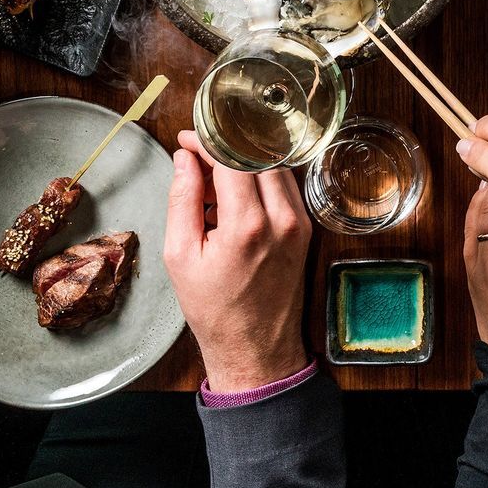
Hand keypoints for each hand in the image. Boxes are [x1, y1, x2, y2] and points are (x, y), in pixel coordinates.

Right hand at [164, 130, 311, 393]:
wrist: (255, 348)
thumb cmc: (213, 309)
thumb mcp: (180, 255)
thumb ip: (183, 199)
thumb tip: (185, 158)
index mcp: (247, 225)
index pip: (232, 157)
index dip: (207, 141)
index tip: (186, 139)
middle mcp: (282, 218)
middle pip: (257, 155)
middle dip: (226, 148)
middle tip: (198, 159)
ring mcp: (300, 222)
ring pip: (273, 167)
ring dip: (244, 164)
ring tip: (213, 185)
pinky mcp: (307, 228)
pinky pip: (284, 186)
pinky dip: (260, 181)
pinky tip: (235, 199)